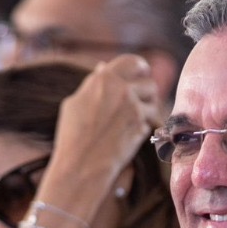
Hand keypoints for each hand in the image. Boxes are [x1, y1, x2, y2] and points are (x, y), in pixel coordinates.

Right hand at [51, 55, 161, 182]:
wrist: (80, 165)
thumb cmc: (72, 136)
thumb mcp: (75, 103)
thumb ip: (93, 83)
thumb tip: (102, 67)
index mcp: (104, 79)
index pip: (133, 62)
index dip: (140, 69)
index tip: (142, 76)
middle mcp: (122, 90)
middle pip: (149, 82)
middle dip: (148, 91)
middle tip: (144, 100)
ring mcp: (134, 109)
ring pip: (154, 103)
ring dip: (148, 110)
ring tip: (134, 120)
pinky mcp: (141, 127)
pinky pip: (149, 123)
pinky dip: (142, 128)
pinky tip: (127, 136)